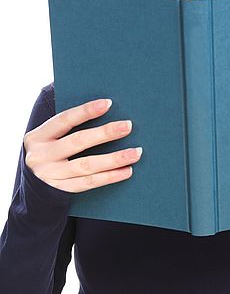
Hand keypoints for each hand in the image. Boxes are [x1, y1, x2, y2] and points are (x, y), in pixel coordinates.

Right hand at [23, 98, 142, 192]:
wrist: (30, 185)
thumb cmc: (48, 151)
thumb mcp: (48, 137)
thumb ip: (67, 124)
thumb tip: (103, 105)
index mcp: (37, 136)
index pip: (64, 120)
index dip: (86, 111)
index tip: (108, 103)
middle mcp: (41, 156)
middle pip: (78, 142)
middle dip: (105, 133)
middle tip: (128, 126)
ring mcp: (50, 175)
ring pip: (87, 165)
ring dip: (114, 159)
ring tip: (136, 152)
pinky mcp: (60, 191)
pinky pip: (89, 183)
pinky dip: (109, 177)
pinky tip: (126, 171)